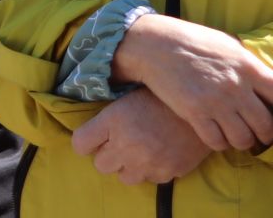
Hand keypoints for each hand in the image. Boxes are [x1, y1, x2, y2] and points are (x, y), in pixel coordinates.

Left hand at [73, 88, 209, 184]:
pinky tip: (157, 154)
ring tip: (138, 152)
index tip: (92, 140)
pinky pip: (149, 180)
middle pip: (100, 165)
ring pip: (124, 178)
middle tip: (118, 145)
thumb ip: (105, 120)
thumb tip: (87, 135)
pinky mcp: (167, 172)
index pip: (80, 144)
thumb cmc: (158, 99)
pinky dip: (150, 171)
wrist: (198, 108)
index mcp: (113, 121)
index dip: (86, 143)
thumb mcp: (125, 100)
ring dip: (128, 167)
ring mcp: (148, 161)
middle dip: (107, 156)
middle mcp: (127, 144)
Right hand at [114, 13, 272, 151]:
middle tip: (256, 133)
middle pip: (266, 125)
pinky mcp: (194, 113)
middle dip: (264, 134)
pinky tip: (215, 135)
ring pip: (243, 139)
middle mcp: (235, 86)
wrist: (152, 43)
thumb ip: (248, 65)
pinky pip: (217, 142)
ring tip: (235, 135)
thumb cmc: (189, 40)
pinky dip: (219, 143)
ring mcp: (215, 101)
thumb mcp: (226, 44)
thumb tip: (266, 83)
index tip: (272, 114)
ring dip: (242, 141)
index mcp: (247, 66)